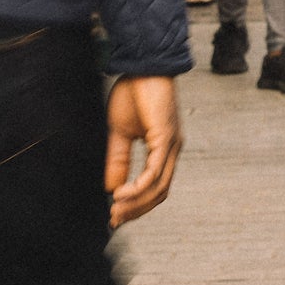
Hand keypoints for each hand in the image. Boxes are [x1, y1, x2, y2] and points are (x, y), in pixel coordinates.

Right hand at [105, 76, 183, 227]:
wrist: (142, 65)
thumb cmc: (135, 92)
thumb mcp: (120, 132)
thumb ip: (118, 159)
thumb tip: (112, 187)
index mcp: (164, 149)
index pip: (155, 186)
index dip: (137, 204)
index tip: (116, 215)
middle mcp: (172, 150)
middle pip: (159, 193)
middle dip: (136, 209)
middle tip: (115, 219)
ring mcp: (172, 145)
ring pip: (159, 186)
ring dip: (137, 203)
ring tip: (116, 209)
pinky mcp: (166, 137)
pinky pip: (155, 170)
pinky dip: (139, 186)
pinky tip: (122, 193)